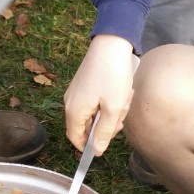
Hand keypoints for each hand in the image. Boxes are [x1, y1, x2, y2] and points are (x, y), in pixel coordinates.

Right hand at [63, 34, 136, 153]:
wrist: (111, 43)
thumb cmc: (112, 76)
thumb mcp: (113, 108)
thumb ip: (104, 132)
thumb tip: (97, 150)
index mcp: (74, 111)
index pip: (75, 138)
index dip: (88, 146)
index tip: (105, 145)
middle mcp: (71, 102)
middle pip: (85, 126)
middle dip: (105, 126)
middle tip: (121, 117)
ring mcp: (76, 92)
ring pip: (93, 113)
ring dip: (110, 112)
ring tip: (123, 100)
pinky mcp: (83, 84)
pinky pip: (94, 101)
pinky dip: (108, 101)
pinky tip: (120, 92)